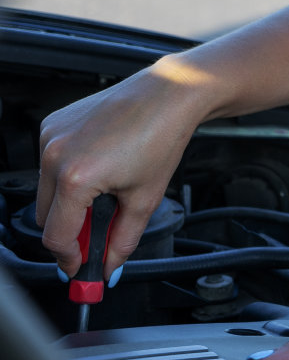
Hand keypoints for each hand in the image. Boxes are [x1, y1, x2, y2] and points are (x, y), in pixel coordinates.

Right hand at [36, 59, 211, 275]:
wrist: (171, 93)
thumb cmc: (162, 136)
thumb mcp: (145, 198)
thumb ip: (122, 240)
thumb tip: (109, 265)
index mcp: (75, 178)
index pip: (56, 236)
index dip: (69, 258)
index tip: (80, 266)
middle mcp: (54, 155)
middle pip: (45, 216)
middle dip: (69, 231)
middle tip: (95, 237)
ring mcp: (50, 136)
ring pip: (45, 190)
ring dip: (67, 202)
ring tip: (103, 196)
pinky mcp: (53, 123)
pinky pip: (49, 163)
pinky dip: (66, 174)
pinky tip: (97, 168)